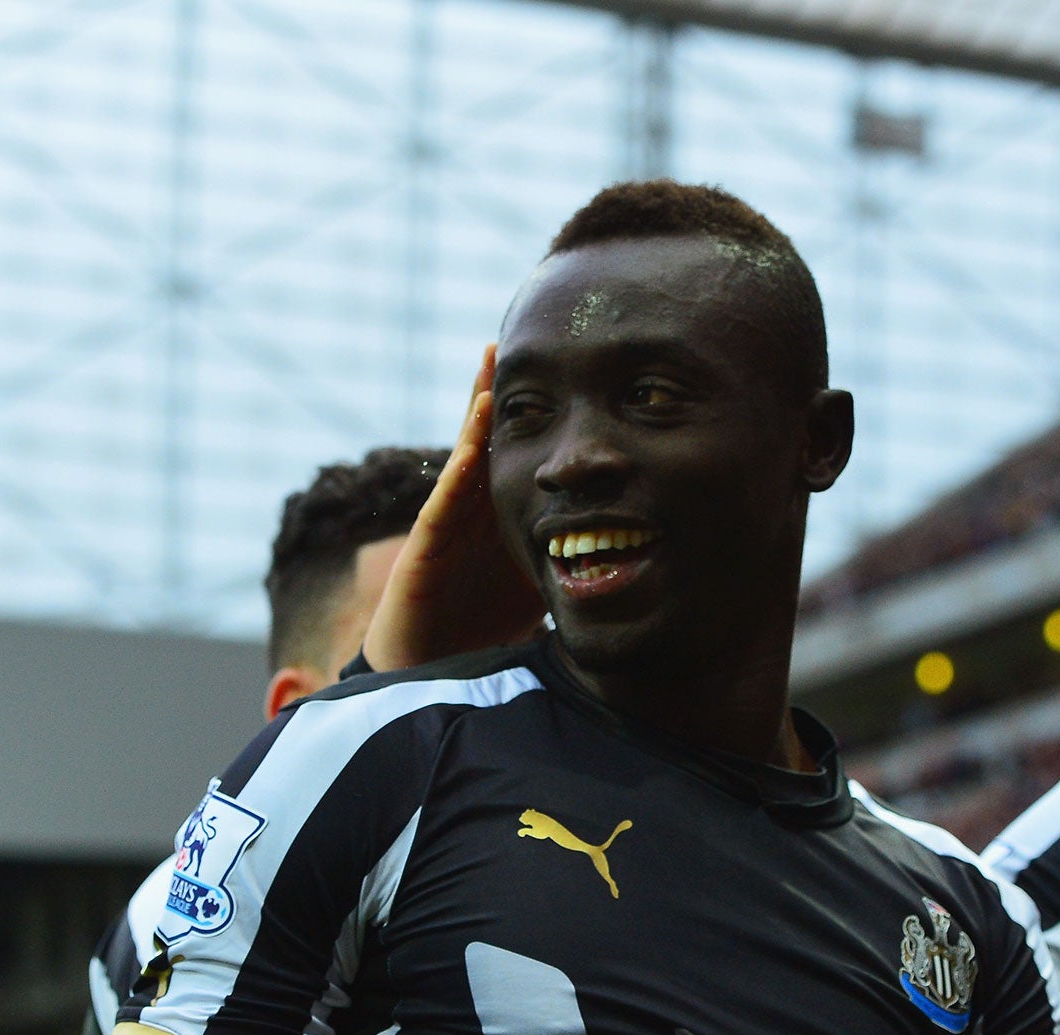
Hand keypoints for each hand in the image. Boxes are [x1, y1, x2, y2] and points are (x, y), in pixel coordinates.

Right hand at [362, 344, 544, 670]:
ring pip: (464, 459)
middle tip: (511, 339)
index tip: (559, 369)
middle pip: (488, 439)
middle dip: (497, 392)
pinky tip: (473, 446)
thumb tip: (633, 545)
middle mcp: (472, 510)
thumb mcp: (543, 579)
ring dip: (475, 415)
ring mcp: (448, 525)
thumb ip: (576, 555)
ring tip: (488, 366)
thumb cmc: (485, 625)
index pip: (519, 453)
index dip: (535, 414)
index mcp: (500, 513)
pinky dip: (458, 475)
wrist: (434, 669)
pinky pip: (443, 506)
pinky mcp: (426, 549)